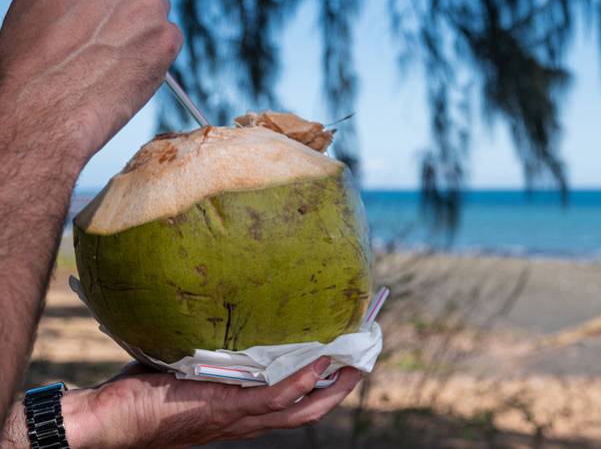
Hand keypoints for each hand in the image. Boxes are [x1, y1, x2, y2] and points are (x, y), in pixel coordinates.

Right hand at [0, 0, 181, 164]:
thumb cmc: (28, 66)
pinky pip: (172, 37)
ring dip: (147, 25)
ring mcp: (146, 4)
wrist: (43, 111)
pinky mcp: (167, 38)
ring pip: (160, 5)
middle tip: (129, 12)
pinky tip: (129, 71)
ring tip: (115, 56)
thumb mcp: (35, 4)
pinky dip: (158, 53)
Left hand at [60, 357, 361, 447]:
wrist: (111, 421)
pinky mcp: (227, 409)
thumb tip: (211, 306)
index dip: (319, 384)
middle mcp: (246, 418)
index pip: (291, 401)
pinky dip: (301, 382)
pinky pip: (275, 400)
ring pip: (303, 410)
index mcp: (240, 409)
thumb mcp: (185, 365)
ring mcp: (239, 417)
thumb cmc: (139, 393)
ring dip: (334, 387)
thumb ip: (207, 347)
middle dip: (340, 388)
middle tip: (364, 358)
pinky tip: (321, 361)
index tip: (339, 357)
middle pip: (309, 410)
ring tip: (357, 360)